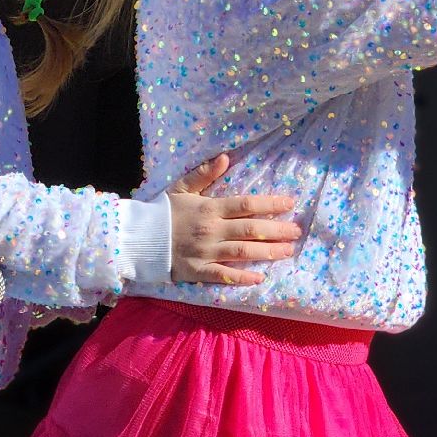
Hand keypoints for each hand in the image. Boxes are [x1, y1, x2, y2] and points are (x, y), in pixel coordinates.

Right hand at [167, 154, 299, 285]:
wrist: (139, 238)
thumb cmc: (163, 212)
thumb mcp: (181, 187)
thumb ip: (203, 174)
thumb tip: (224, 158)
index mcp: (210, 208)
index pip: (246, 204)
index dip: (271, 203)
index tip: (290, 203)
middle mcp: (212, 230)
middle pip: (252, 229)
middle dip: (278, 229)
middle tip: (297, 231)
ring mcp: (206, 252)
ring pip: (244, 252)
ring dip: (268, 252)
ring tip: (288, 251)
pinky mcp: (199, 271)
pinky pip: (225, 275)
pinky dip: (243, 278)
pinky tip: (261, 278)